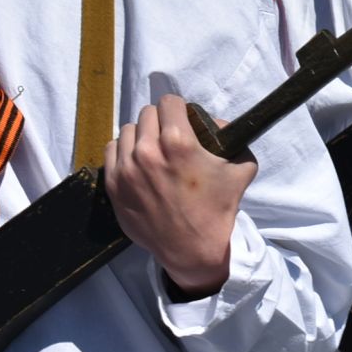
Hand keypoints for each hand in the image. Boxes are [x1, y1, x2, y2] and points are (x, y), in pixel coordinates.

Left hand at [105, 94, 255, 297]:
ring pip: (127, 130)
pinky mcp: (113, 185)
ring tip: (153, 150)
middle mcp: (147, 151)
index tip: (182, 119)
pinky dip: (124, 152)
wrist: (193, 249)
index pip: (169, 102)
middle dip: (161, 121)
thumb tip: (214, 123)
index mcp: (178, 142)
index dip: (179, 109)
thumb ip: (231, 137)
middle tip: (170, 137)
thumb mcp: (240, 168)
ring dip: (141, 135)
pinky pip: (111, 151)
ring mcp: (126, 169)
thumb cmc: (218, 209)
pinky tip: (137, 162)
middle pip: (147, 114)